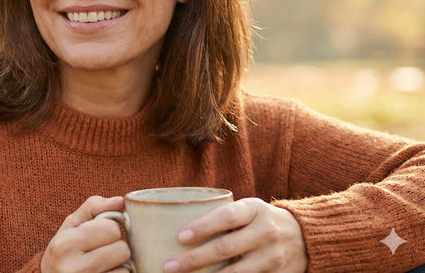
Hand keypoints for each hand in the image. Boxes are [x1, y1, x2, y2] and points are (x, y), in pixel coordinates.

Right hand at [41, 195, 131, 272]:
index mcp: (66, 244)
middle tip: (100, 249)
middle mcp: (75, 268)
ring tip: (101, 263)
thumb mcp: (70, 226)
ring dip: (118, 264)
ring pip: (126, 268)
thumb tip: (120, 201)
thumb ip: (93, 208)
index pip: (111, 228)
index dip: (109, 228)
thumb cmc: (63, 250)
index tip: (99, 234)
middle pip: (122, 249)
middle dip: (115, 246)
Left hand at [163, 198, 306, 272]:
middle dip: (194, 259)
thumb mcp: (248, 209)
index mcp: (255, 209)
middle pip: (225, 248)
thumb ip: (223, 217)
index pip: (226, 217)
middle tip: (169, 266)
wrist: (306, 236)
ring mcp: (273, 256)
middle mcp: (265, 232)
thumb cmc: (261, 220)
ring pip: (237, 272)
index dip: (202, 227)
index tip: (180, 237)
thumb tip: (178, 228)